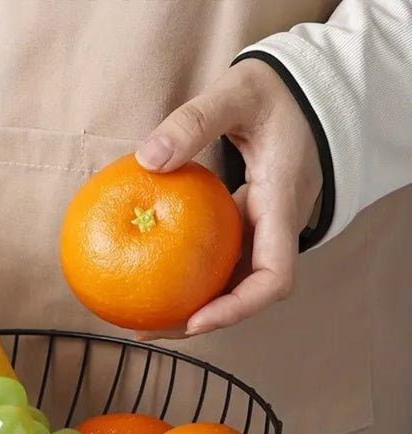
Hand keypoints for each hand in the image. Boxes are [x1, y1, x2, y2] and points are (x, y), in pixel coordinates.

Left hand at [136, 58, 322, 336]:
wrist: (310, 87)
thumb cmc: (281, 90)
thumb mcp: (240, 91)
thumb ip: (196, 120)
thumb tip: (146, 159)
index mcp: (282, 207)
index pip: (273, 278)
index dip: (237, 308)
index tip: (195, 320)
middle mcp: (275, 229)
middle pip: (244, 295)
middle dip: (200, 320)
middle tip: (147, 328)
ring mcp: (261, 229)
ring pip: (230, 283)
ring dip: (191, 305)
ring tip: (140, 316)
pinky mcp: (246, 223)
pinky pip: (218, 259)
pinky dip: (188, 275)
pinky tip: (148, 273)